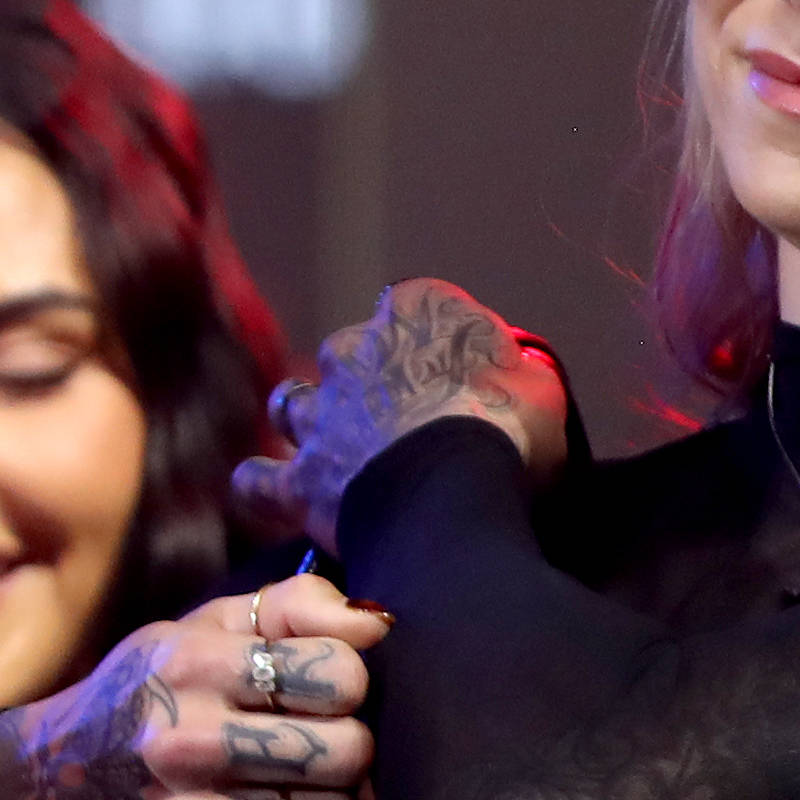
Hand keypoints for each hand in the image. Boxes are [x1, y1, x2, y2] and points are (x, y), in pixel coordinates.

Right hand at [0, 574, 386, 799]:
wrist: (31, 789)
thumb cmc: (136, 701)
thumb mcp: (190, 634)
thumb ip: (285, 610)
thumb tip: (376, 623)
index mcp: (191, 666)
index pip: (338, 672)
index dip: (345, 683)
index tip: (317, 693)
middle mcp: (185, 741)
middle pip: (348, 751)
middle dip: (347, 751)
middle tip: (316, 751)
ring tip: (294, 797)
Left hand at [231, 279, 567, 549]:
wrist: (450, 495)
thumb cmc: (510, 433)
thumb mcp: (542, 388)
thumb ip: (517, 371)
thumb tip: (513, 374)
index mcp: (418, 313)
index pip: (419, 304)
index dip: (437, 340)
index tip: (459, 371)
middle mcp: (354, 349)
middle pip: (350, 353)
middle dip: (368, 381)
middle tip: (404, 421)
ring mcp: (318, 412)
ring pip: (294, 404)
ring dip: (313, 423)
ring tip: (340, 453)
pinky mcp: (297, 475)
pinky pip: (258, 478)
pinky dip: (264, 485)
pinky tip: (276, 494)